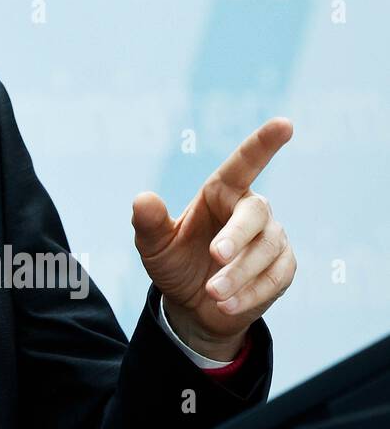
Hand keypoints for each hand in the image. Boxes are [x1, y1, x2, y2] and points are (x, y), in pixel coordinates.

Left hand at [131, 118, 295, 360]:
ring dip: (238, 273)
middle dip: (236, 236)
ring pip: (267, 250)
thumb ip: (148, 222)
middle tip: (214, 256)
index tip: (284, 124)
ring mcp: (271, 238)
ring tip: (212, 292)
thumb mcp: (154, 245)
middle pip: (255, 213)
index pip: (244, 163)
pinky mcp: (283, 267)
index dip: (263, 144)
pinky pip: (276, 277)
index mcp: (219, 192)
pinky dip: (250, 293)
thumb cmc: (174, 262)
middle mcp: (249, 209)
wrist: (192, 304)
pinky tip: (226, 304)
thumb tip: (143, 199)